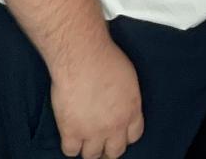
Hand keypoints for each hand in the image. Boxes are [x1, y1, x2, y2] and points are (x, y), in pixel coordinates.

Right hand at [50, 39, 143, 158]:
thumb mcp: (128, 77)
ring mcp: (93, 131)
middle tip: (102, 143)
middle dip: (109, 148)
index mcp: (132, 110)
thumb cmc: (105, 58)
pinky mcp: (71, 131)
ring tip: (85, 140)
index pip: (134, 135)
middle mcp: (115, 125)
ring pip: (92, 155)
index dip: (125, 136)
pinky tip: (70, 136)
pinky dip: (70, 145)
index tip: (119, 134)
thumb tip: (121, 104)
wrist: (83, 56)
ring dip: (90, 149)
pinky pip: (71, 151)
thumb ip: (127, 97)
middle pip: (115, 151)